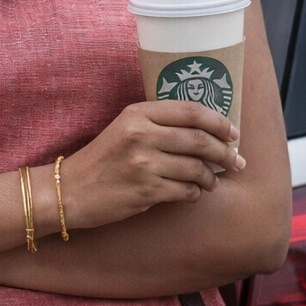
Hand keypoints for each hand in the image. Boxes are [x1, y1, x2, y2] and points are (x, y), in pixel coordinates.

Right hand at [61, 101, 243, 230]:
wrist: (69, 190)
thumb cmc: (101, 160)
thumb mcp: (124, 129)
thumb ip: (158, 125)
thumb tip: (206, 133)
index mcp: (137, 114)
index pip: (191, 111)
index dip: (219, 122)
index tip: (233, 133)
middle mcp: (141, 135)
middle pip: (200, 140)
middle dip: (225, 152)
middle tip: (236, 161)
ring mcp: (143, 163)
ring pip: (196, 168)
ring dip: (210, 178)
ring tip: (211, 182)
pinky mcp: (145, 190)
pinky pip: (185, 191)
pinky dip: (194, 194)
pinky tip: (190, 193)